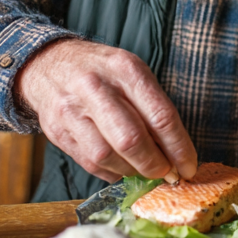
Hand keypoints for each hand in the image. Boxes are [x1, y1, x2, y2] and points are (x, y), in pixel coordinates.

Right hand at [15, 39, 197, 182]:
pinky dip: (111, 172)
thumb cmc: (102, 71)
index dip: (179, 148)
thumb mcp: (132, 73)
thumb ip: (153, 107)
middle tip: (166, 173)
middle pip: (132, 140)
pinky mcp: (56, 130)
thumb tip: (176, 151)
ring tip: (143, 170)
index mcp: (125, 69)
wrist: (48, 63)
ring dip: (131, 171)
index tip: (188, 166)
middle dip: (155, 165)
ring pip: (107, 156)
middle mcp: (96, 87)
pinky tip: (122, 169)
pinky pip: (88, 162)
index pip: (160, 116)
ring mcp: (72, 109)